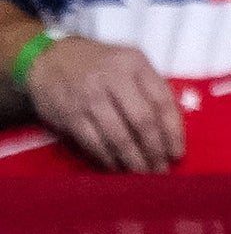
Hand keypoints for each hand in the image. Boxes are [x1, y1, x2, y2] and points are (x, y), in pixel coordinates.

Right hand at [24, 35, 183, 170]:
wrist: (49, 59)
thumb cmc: (99, 64)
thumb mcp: (129, 63)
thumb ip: (149, 88)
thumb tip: (170, 129)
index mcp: (135, 64)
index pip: (162, 101)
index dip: (173, 131)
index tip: (177, 153)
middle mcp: (114, 80)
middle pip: (143, 121)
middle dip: (155, 150)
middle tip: (161, 170)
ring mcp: (90, 99)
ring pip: (119, 137)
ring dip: (133, 160)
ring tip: (143, 174)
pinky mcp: (70, 117)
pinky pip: (94, 144)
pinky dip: (108, 160)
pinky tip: (118, 168)